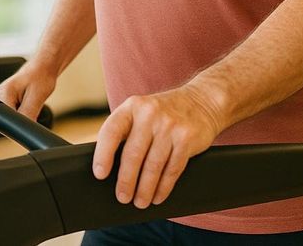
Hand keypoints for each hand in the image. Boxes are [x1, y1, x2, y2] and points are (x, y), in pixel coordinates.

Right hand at [0, 61, 56, 120]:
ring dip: (22, 115)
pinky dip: (23, 111)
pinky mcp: (6, 100)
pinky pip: (13, 113)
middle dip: (21, 119)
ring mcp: (0, 97)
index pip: (5, 120)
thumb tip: (24, 131)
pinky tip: (28, 102)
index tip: (30, 115)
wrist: (43, 68)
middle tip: (32, 105)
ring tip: (30, 101)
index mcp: (3, 93)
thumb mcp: (37, 97)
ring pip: (11, 117)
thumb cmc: (42, 76)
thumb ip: (28, 114)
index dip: (19, 124)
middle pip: (7, 120)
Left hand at [92, 86, 224, 208]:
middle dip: (126, 180)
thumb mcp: (142, 111)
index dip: (103, 154)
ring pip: (153, 165)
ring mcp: (170, 125)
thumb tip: (108, 167)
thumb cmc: (164, 113)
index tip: (100, 174)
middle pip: (133, 154)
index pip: (112, 131)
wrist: (202, 100)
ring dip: (145, 189)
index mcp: (133, 106)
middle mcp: (150, 113)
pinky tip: (158, 196)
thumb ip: (126, 131)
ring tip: (140, 201)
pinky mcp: (186, 138)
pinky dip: (163, 187)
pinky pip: (172, 169)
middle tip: (122, 197)